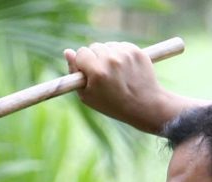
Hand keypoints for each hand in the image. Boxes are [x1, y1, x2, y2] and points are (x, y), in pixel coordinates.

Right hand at [63, 42, 177, 133]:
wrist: (144, 105)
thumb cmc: (112, 104)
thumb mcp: (87, 95)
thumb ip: (74, 73)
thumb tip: (67, 51)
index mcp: (97, 72)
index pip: (81, 53)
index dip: (82, 63)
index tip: (88, 73)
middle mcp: (111, 60)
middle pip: (94, 46)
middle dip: (95, 58)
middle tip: (103, 75)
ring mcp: (125, 54)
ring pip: (107, 46)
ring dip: (108, 55)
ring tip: (115, 73)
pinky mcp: (136, 51)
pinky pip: (121, 46)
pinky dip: (120, 55)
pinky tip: (125, 70)